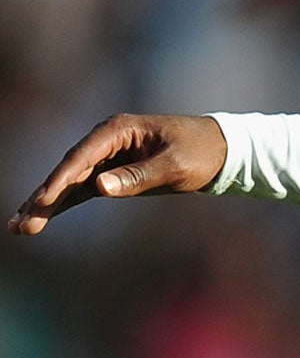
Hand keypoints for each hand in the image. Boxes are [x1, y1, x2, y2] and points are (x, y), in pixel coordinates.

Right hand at [9, 113, 227, 235]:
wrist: (221, 149)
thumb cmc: (201, 152)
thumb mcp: (175, 166)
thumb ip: (138, 176)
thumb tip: (99, 186)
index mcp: (118, 130)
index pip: (81, 157)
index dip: (60, 181)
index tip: (44, 201)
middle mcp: (106, 140)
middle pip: (68, 170)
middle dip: (44, 198)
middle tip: (21, 223)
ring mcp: (106, 156)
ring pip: (69, 182)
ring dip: (46, 204)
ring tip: (19, 227)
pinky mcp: (112, 173)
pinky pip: (81, 190)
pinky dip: (62, 204)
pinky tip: (41, 219)